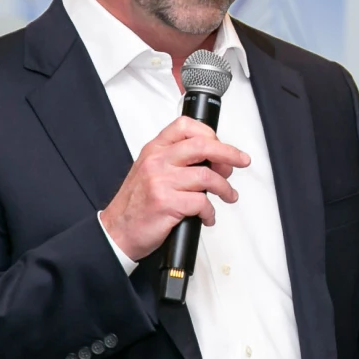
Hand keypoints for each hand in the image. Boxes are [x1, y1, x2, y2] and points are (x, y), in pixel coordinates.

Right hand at [100, 117, 249, 260]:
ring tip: (228, 196)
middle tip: (241, 162)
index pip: (185, 126)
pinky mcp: (167, 204)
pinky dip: (210, 212)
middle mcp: (157, 162)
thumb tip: (215, 161)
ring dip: (224, 188)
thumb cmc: (137, 204)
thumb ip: (178, 161)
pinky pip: (202, 203)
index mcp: (154, 150)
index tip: (222, 146)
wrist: (117, 231)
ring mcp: (161, 182)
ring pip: (207, 176)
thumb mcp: (151, 171)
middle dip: (229, 153)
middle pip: (202, 146)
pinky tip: (207, 217)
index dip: (210, 134)